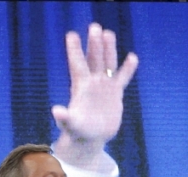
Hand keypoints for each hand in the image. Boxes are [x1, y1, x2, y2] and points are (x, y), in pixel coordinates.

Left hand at [52, 23, 137, 172]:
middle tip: (94, 26)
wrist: (90, 139)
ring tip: (108, 33)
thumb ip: (64, 117)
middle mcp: (92, 83)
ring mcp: (104, 86)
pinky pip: (122, 77)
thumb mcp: (70, 125)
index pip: (77, 65)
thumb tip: (56, 111)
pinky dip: (128, 68)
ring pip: (107, 63)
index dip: (75, 51)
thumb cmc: (77, 132)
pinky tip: (132, 57)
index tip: (71, 35)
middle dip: (94, 44)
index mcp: (80, 87)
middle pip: (93, 59)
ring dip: (109, 49)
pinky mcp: (115, 93)